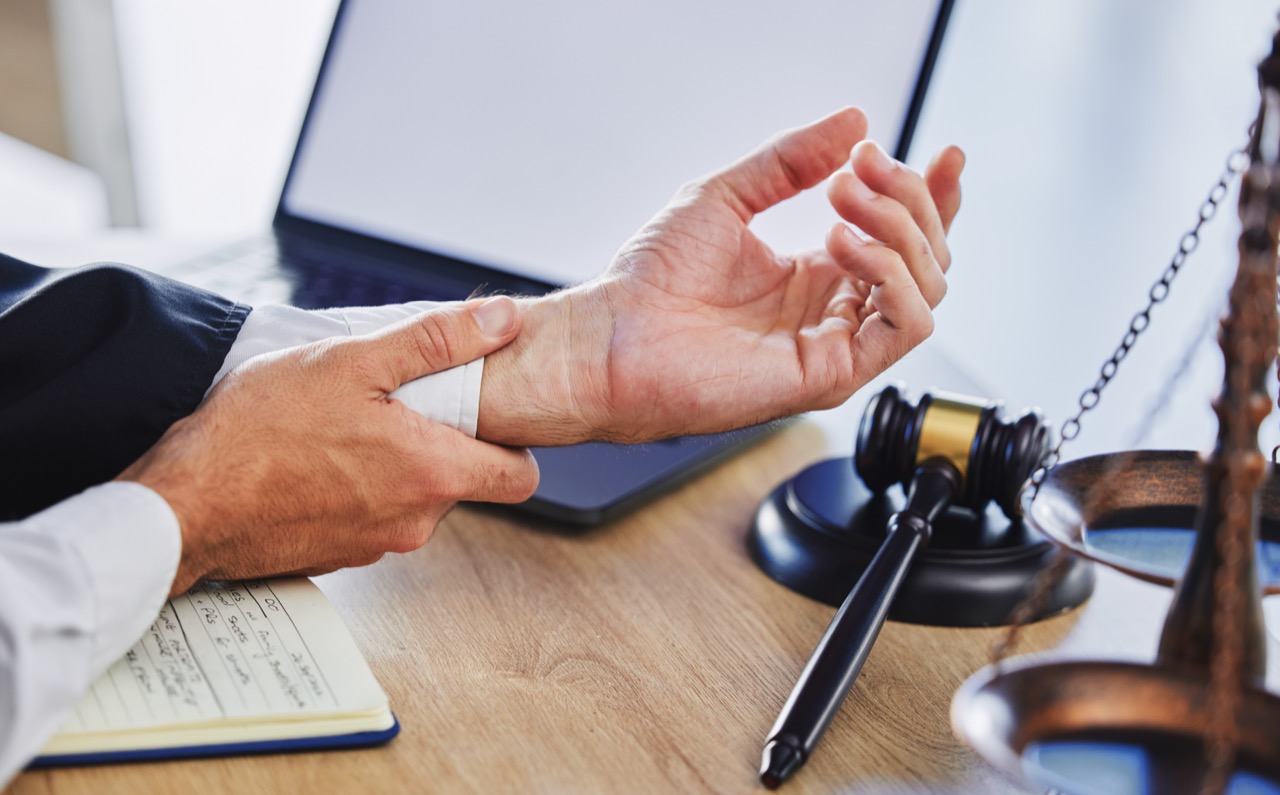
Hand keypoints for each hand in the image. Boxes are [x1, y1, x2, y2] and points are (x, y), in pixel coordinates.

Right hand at [118, 297, 539, 594]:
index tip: (483, 414)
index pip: (520, 477)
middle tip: (395, 406)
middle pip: (464, 482)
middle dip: (442, 444)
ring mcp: (376, 546)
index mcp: (431, 474)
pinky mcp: (339, 558)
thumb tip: (501, 321)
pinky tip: (317, 459)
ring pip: (415, 498)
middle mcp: (413, 522)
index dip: (511, 442)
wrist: (184, 505)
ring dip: (395, 464)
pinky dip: (358, 489)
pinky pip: (372, 517)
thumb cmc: (258, 433)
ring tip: (345, 428)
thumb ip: (438, 341)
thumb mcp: (352, 362)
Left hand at [478, 108, 963, 444]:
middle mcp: (832, 313)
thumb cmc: (650, 283)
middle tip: (859, 166)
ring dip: (900, 229)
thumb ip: (790, 161)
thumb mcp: (726, 196)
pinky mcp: (828, 375)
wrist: (610, 338)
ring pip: (927, 288)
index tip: (943, 153)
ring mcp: (834, 346)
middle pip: (927, 257)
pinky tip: (842, 245)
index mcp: (815, 277)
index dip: (933, 197)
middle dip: (908, 199)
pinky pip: (904, 327)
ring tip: (841, 196)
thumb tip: (853, 122)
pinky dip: (890, 275)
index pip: (903, 240)